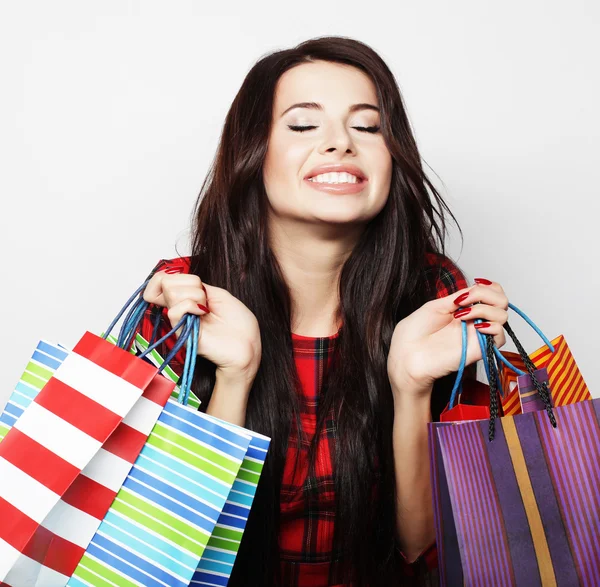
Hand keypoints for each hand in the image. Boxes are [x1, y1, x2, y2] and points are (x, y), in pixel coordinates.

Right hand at [143, 270, 261, 384]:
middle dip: (190, 284)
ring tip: (206, 309)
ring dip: (196, 296)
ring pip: (171, 292)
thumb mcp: (217, 293)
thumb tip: (174, 279)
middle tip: (204, 299)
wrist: (247, 343)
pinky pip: (175, 310)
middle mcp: (179, 308)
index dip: (171, 276)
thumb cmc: (238, 322)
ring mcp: (179, 320)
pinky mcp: (181, 332)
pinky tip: (203, 313)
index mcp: (186, 298)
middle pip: (165, 281)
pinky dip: (192, 306)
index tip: (190, 284)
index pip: (162, 279)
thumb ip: (195, 286)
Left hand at [387, 280, 508, 397]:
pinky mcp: (480, 349)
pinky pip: (500, 336)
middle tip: (463, 301)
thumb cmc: (413, 333)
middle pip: (501, 301)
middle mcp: (473, 321)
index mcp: (463, 309)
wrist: (406, 355)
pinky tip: (476, 326)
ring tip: (461, 315)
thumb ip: (458, 297)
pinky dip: (493, 326)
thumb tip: (476, 288)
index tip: (471, 287)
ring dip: (484, 309)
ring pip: (503, 316)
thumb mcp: (435, 306)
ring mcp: (477, 334)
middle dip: (487, 294)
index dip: (487, 287)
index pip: (491, 293)